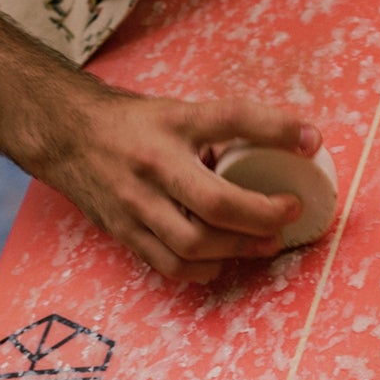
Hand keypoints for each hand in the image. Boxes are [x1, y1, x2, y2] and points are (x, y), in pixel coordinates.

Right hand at [41, 86, 322, 283]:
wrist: (67, 136)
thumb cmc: (133, 123)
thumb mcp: (178, 110)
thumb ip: (219, 130)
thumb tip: (277, 149)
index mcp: (173, 122)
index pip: (232, 117)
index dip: (276, 128)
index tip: (312, 140)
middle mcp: (154, 164)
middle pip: (215, 201)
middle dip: (261, 215)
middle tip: (289, 212)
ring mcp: (136, 203)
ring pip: (194, 243)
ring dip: (238, 248)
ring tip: (267, 242)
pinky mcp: (124, 231)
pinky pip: (169, 264)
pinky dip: (202, 269)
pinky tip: (222, 262)